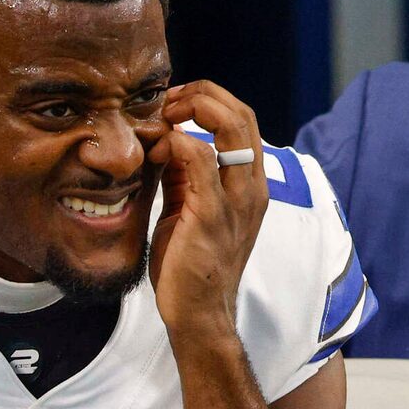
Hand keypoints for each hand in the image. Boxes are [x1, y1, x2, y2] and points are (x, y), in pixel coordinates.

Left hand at [147, 80, 270, 343]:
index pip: (242, 119)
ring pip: (230, 126)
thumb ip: (184, 174)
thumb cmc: (192, 264)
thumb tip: (168, 140)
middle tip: (166, 101)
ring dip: (190, 111)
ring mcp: (237, 200)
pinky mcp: (212, 214)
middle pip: (241, 113)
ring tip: (161, 120)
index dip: (208, 100)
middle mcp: (251, 188)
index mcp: (250, 185)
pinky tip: (156, 153)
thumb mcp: (190, 208)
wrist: (198, 314)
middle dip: (201, 95)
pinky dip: (177, 142)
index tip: (173, 104)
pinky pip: (200, 158)